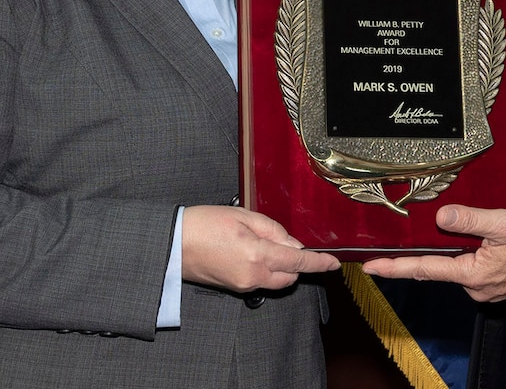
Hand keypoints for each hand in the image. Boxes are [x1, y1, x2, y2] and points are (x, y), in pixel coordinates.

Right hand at [181, 205, 339, 292]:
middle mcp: (253, 276)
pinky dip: (264, 270)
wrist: (173, 244)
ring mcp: (244, 286)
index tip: (333, 264)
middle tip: (280, 239)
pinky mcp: (235, 289)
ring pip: (276, 281)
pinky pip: (260, 282)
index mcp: (258, 255)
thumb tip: (292, 244)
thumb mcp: (243, 216)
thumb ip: (273, 230)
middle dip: (295, 262)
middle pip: (290, 276)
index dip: (319, 263)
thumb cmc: (203, 224)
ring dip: (279, 267)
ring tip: (258, 242)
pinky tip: (248, 252)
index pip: (299, 262)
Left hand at [360, 204, 505, 301]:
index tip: (369, 267)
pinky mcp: (500, 284)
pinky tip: (476, 241)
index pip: (425, 270)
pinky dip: (469, 256)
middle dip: (422, 256)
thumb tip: (440, 218)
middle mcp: (477, 288)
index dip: (395, 268)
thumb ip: (470, 219)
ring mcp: (490, 289)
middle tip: (401, 243)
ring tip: (456, 231)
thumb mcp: (504, 222)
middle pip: (440, 268)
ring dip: (453, 252)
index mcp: (473, 275)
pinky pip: (475, 268)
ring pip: (459, 267)